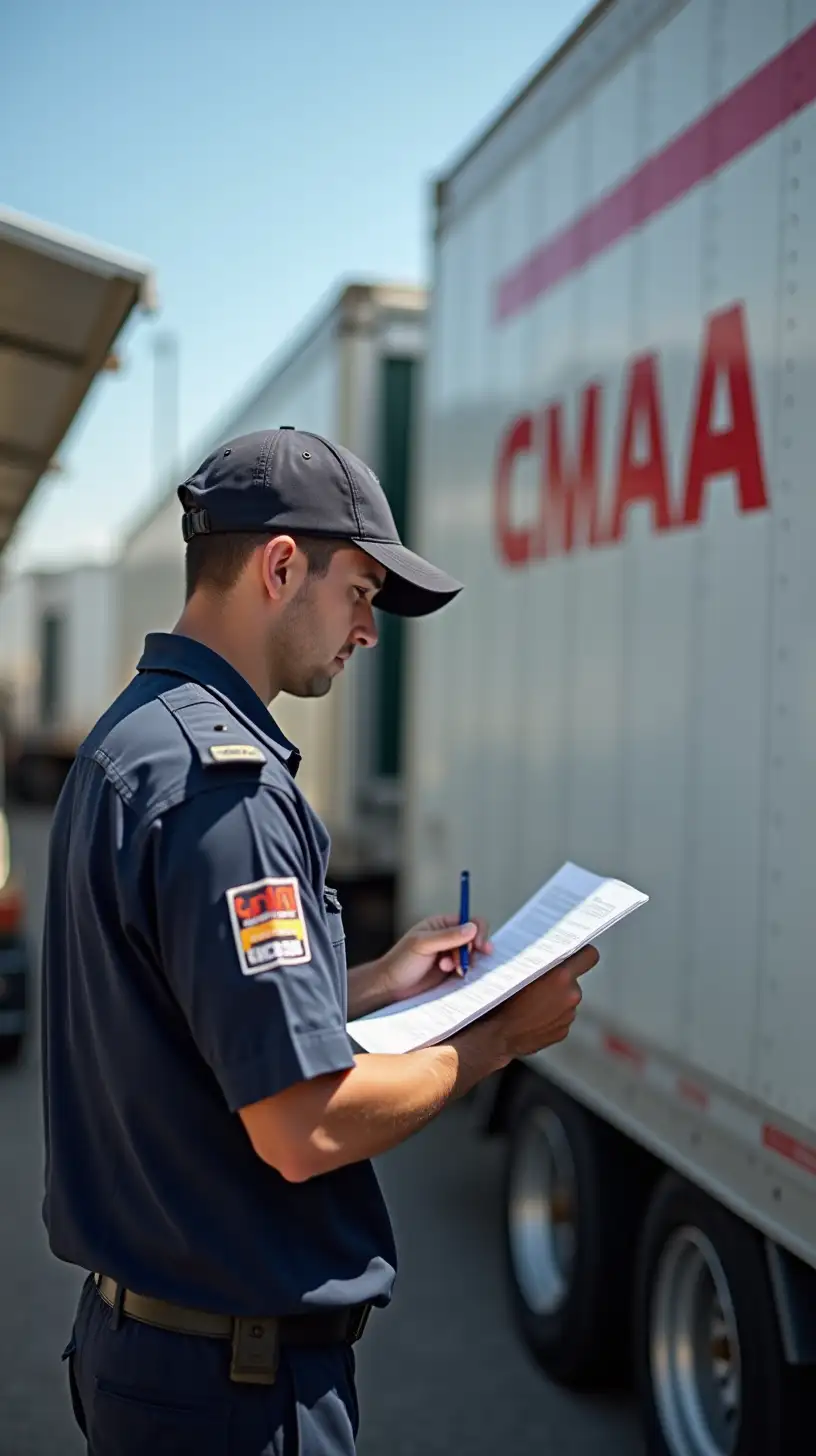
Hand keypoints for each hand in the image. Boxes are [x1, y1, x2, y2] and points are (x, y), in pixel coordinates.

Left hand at [379, 915, 493, 1002]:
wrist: (391, 986)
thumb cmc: (401, 962)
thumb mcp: (423, 945)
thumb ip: (448, 936)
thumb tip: (472, 928)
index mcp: (440, 924)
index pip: (468, 921)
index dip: (478, 931)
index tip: (478, 945)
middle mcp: (447, 937)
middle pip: (474, 938)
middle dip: (472, 950)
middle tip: (465, 962)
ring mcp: (450, 954)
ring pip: (472, 955)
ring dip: (466, 962)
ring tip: (449, 968)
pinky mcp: (450, 970)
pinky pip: (467, 968)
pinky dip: (464, 971)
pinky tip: (452, 974)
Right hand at [489, 945, 598, 1059]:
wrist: (498, 1035)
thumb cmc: (504, 1000)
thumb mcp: (520, 971)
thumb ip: (541, 962)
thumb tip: (549, 953)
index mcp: (562, 976)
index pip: (589, 955)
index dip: (583, 953)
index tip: (576, 953)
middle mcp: (571, 995)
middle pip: (573, 980)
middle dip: (560, 980)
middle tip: (541, 982)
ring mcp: (569, 1015)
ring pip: (566, 999)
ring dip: (555, 999)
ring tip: (532, 1003)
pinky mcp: (564, 1031)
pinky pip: (560, 1017)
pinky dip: (550, 1016)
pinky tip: (533, 1017)